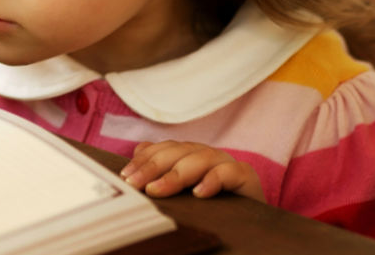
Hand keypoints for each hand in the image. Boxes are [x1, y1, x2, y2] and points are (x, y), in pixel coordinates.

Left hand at [120, 140, 264, 200]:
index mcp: (188, 155)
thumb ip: (160, 178)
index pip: (163, 149)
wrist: (250, 224)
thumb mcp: (181, 194)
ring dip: (176, 174)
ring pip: (200, 158)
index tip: (125, 176)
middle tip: (134, 184)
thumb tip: (130, 171)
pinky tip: (199, 193)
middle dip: (153, 166)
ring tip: (156, 191)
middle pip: (177, 151)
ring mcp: (226, 163)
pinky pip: (230, 172)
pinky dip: (214, 179)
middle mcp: (206, 155)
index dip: (143, 159)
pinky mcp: (246, 176)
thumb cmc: (210, 210)